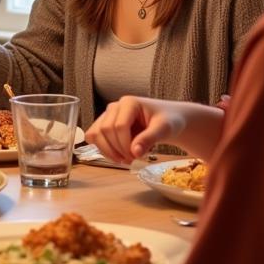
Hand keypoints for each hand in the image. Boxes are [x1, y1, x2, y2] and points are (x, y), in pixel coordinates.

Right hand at [86, 96, 224, 164]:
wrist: (169, 120)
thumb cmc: (169, 120)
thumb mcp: (164, 129)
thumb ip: (149, 138)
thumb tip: (134, 152)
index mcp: (129, 103)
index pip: (119, 126)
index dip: (125, 145)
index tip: (137, 157)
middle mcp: (115, 106)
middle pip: (105, 130)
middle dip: (117, 149)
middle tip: (132, 161)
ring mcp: (108, 115)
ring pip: (95, 133)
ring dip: (107, 151)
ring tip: (124, 160)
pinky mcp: (106, 124)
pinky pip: (94, 136)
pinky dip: (102, 149)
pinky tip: (117, 156)